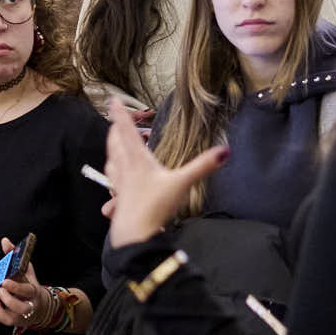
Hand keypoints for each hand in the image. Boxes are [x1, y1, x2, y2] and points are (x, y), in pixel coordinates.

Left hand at [0, 244, 43, 326]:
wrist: (36, 306)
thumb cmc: (28, 285)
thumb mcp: (25, 269)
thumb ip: (14, 255)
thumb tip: (5, 241)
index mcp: (31, 292)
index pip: (27, 291)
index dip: (16, 288)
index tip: (5, 282)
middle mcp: (25, 306)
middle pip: (20, 308)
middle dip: (9, 300)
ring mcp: (15, 315)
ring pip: (8, 318)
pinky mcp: (4, 319)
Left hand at [104, 97, 227, 246]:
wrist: (134, 235)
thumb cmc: (154, 207)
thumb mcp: (182, 184)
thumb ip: (202, 166)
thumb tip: (225, 151)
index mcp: (137, 159)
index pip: (125, 130)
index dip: (120, 113)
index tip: (113, 99)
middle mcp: (124, 168)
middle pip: (114, 141)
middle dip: (116, 127)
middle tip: (119, 119)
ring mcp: (118, 183)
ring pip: (110, 158)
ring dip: (113, 146)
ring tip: (117, 141)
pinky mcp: (118, 196)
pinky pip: (112, 177)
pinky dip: (114, 169)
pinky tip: (118, 175)